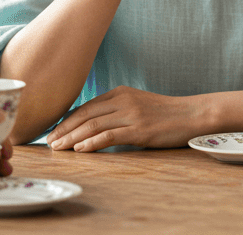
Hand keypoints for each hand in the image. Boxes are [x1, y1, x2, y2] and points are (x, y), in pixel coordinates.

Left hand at [45, 86, 205, 151]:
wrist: (192, 114)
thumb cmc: (165, 113)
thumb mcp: (137, 104)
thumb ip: (116, 110)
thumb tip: (92, 124)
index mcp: (119, 92)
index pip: (85, 106)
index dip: (66, 119)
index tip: (53, 130)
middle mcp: (122, 100)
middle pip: (84, 115)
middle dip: (64, 128)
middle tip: (49, 141)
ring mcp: (131, 114)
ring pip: (92, 125)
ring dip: (72, 137)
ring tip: (59, 148)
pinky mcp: (139, 129)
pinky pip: (109, 135)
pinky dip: (91, 143)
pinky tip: (80, 150)